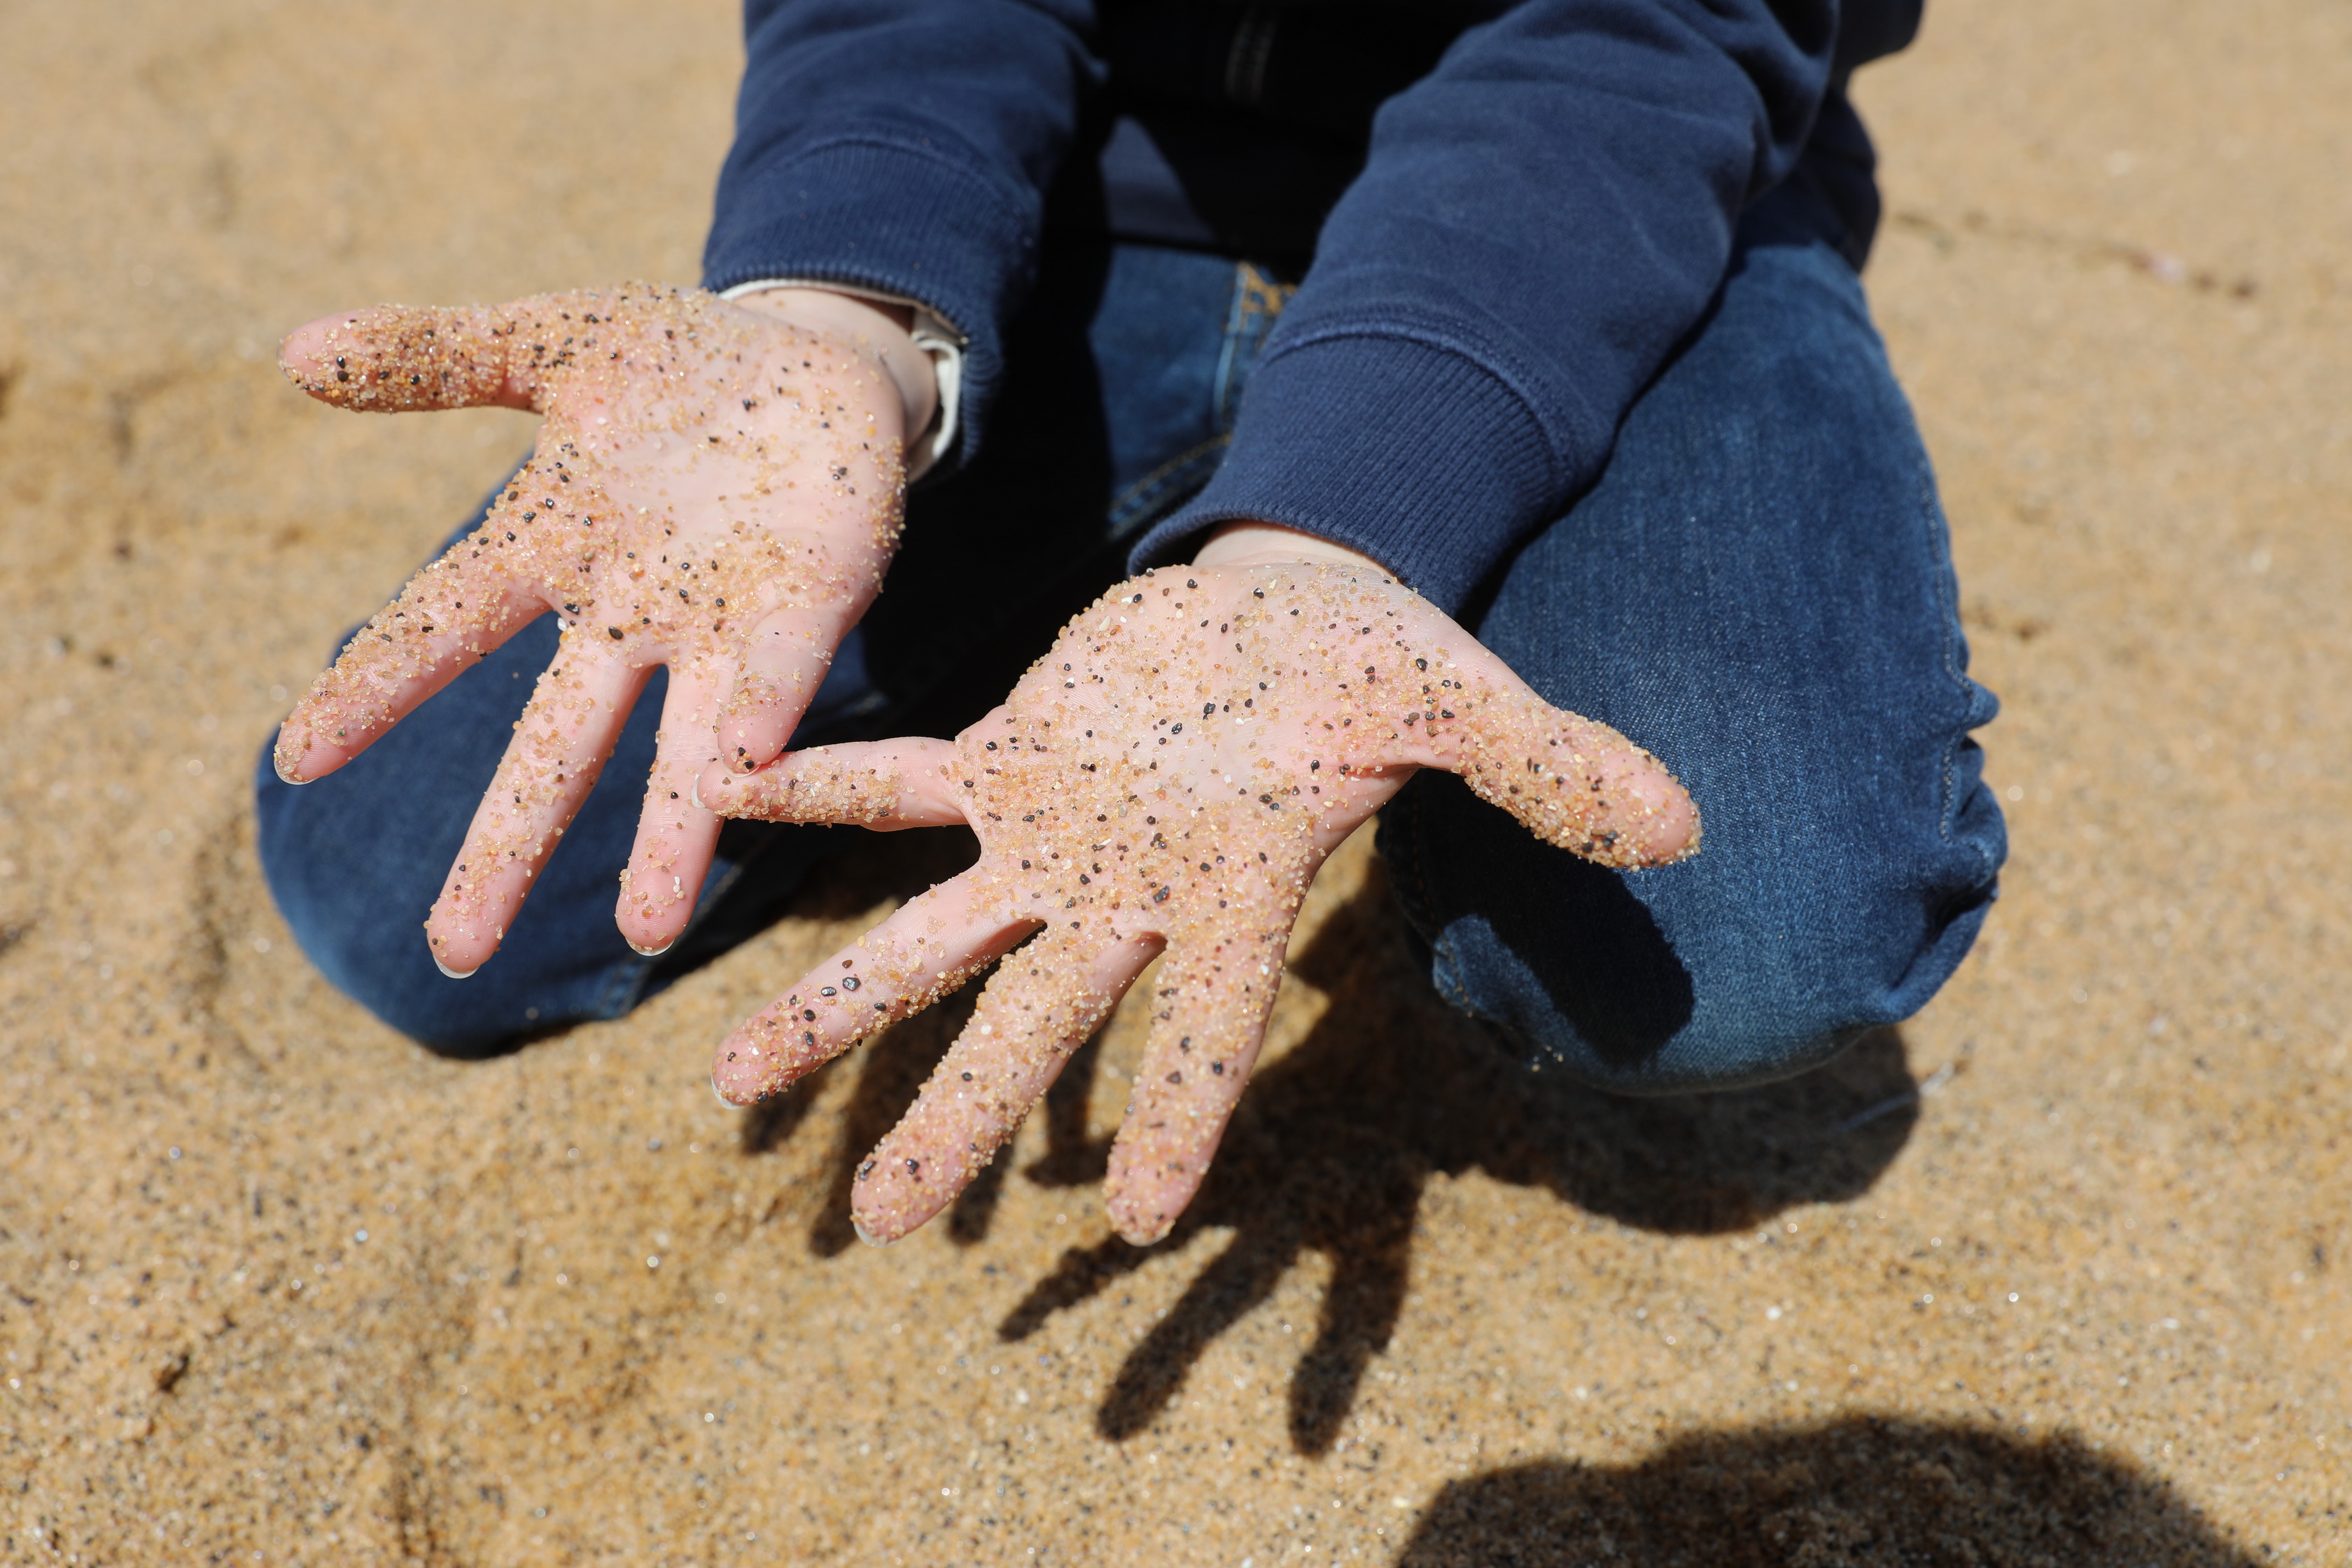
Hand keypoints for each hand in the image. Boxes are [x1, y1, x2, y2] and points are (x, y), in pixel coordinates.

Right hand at [272, 284, 931, 972]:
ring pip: (686, 753)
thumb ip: (438, 356)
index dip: (375, 684)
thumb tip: (293, 348)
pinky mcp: (816, 607)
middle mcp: (630, 612)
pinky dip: (765, 717)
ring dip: (667, 839)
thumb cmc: (676, 366)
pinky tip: (746, 776)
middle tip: (455, 953)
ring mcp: (725, 624)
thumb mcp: (554, 342)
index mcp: (552, 546)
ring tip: (648, 931)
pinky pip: (785, 673)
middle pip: (556, 742)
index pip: (444, 623)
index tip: (295, 756)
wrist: (817, 360)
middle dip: (509, 844)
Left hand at [697, 537, 1697, 1244]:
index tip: (1138, 1227)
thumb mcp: (1466, 703)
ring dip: (838, 1007)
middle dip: (961, 1122)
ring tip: (729, 1087)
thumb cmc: (1383, 668)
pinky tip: (729, 798)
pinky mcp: (1012, 753)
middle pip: (1034, 1024)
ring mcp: (1060, 830)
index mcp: (1238, 892)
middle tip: (878, 1226)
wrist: (1296, 604)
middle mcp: (1132, 893)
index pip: (1212, 1027)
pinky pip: (902, 780)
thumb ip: (1544, 769)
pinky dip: (822, 786)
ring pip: (934, 934)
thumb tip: (1680, 824)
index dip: (1178, 1112)